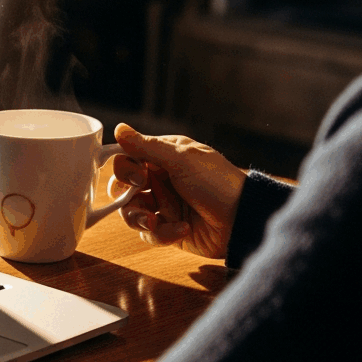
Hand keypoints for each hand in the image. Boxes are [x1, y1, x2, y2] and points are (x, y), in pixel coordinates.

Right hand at [110, 123, 246, 258]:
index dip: (124, 168)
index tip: (138, 176)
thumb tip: (118, 128)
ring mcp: (163, 205)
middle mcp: (160, 180)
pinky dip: (162, 233)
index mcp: (163, 158)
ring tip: (154, 222)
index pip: (127, 158)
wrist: (243, 221)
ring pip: (130, 212)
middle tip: (138, 196)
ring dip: (138, 218)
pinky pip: (149, 233)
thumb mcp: (182, 160)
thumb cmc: (217, 184)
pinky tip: (183, 229)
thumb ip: (147, 146)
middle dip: (124, 195)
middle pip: (121, 187)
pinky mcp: (168, 229)